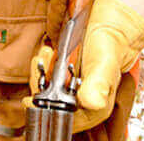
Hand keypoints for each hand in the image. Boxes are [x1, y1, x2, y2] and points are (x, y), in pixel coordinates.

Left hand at [26, 0, 143, 131]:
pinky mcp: (66, 76)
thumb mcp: (105, 62)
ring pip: (46, 90)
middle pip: (52, 105)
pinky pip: (46, 76)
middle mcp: (84, 101)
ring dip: (41, 72)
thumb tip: (92, 102)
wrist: (111, 24)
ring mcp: (73, 89)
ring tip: (48, 53)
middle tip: (44, 62)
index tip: (32, 98)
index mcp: (96, 107)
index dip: (48, 110)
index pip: (65, 119)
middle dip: (42, 85)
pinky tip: (48, 52)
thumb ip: (99, 83)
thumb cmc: (111, 43)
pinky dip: (43, 65)